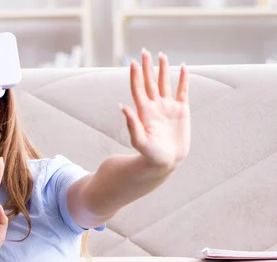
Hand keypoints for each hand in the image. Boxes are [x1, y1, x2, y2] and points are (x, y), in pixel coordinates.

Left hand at [120, 49, 189, 169]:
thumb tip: (123, 107)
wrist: (166, 162)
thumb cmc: (150, 155)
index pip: (138, 89)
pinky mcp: (182, 110)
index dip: (136, 76)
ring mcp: (168, 107)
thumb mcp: (140, 141)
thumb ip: (132, 125)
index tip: (133, 62)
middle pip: (150, 82)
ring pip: (165, 83)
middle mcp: (155, 106)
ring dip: (163, 69)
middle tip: (144, 52)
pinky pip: (183, 90)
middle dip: (147, 67)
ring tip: (161, 55)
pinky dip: (184, 79)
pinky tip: (183, 67)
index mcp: (144, 112)